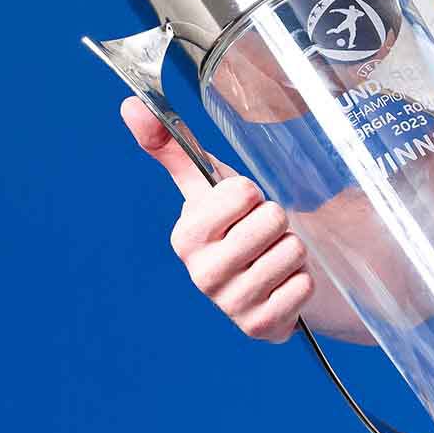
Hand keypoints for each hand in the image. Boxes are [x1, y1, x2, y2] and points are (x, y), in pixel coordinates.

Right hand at [122, 97, 314, 341]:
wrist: (269, 280)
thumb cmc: (237, 226)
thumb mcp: (208, 187)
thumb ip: (171, 147)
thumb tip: (130, 104)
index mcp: (186, 236)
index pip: (242, 192)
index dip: (251, 195)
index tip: (241, 209)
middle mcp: (202, 275)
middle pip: (272, 219)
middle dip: (277, 222)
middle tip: (263, 236)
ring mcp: (231, 305)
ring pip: (292, 251)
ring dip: (293, 251)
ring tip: (274, 259)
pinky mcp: (262, 328)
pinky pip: (303, 286)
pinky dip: (302, 282)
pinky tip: (283, 286)